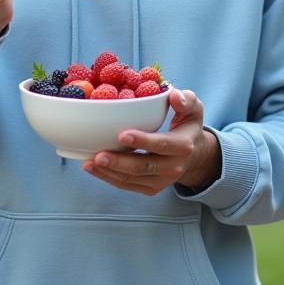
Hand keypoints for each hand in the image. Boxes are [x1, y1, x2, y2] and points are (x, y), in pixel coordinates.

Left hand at [81, 89, 220, 195]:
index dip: (142, 141)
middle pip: (142, 166)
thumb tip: (174, 96)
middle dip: (118, 162)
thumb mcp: (193, 109)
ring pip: (132, 179)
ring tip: (89, 163)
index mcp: (183, 146)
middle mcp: (173, 167)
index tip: (122, 135)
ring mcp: (162, 180)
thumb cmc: (187, 126)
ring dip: (108, 172)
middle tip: (98, 155)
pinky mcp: (152, 188)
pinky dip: (109, 178)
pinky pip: (128, 186)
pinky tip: (93, 168)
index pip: (161, 144)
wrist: (195, 155)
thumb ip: (186, 100)